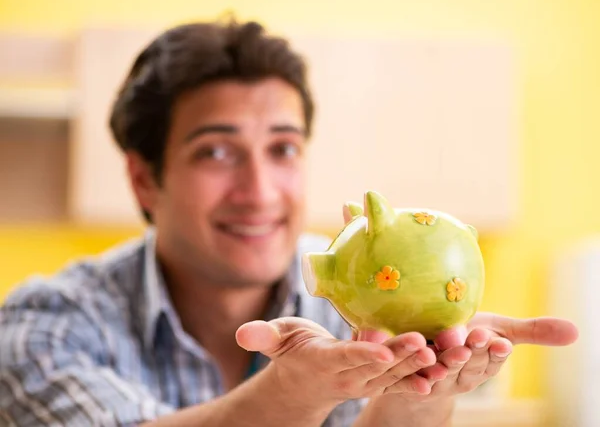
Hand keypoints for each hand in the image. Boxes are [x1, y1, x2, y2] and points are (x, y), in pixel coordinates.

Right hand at [235, 317, 438, 409]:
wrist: (307, 382)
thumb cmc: (294, 351)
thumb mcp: (277, 339)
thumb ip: (263, 336)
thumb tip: (242, 333)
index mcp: (326, 361)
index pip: (345, 357)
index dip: (361, 353)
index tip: (378, 349)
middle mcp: (351, 376)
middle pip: (378, 367)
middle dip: (400, 356)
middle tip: (422, 342)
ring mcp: (369, 382)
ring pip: (398, 374)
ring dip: (421, 366)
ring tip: (444, 354)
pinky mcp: (382, 381)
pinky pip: (406, 379)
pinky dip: (425, 375)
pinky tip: (447, 369)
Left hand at [407, 312, 578, 400]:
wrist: (429, 351)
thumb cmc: (469, 335)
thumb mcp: (500, 330)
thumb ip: (532, 331)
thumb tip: (576, 331)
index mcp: (486, 363)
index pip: (494, 358)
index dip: (497, 351)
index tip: (501, 341)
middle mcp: (464, 374)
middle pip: (470, 363)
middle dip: (476, 350)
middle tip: (479, 335)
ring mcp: (439, 379)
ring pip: (444, 370)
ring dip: (449, 360)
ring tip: (451, 344)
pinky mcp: (415, 380)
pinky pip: (416, 380)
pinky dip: (420, 375)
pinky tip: (422, 366)